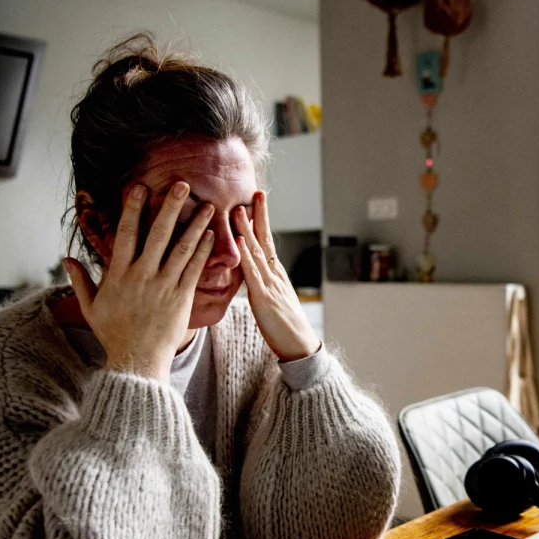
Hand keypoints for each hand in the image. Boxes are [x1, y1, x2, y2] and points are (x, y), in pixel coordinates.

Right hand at [63, 182, 215, 382]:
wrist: (137, 360)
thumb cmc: (114, 334)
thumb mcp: (90, 307)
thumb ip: (80, 281)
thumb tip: (66, 259)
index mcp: (119, 274)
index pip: (126, 233)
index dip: (134, 208)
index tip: (140, 188)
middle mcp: (143, 276)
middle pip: (158, 234)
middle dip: (170, 207)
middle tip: (182, 184)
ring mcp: (164, 286)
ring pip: (182, 249)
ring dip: (195, 225)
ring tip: (207, 205)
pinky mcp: (182, 298)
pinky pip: (195, 269)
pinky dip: (203, 250)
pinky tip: (211, 234)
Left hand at [234, 191, 320, 361]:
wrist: (299, 346)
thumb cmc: (284, 327)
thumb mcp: (272, 300)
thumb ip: (263, 285)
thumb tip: (253, 275)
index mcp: (275, 275)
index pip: (267, 242)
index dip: (261, 221)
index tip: (256, 201)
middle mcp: (274, 275)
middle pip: (266, 239)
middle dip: (260, 215)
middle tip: (256, 192)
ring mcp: (270, 285)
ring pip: (257, 253)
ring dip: (247, 230)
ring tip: (239, 209)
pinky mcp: (264, 299)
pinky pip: (253, 275)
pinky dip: (246, 257)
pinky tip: (240, 243)